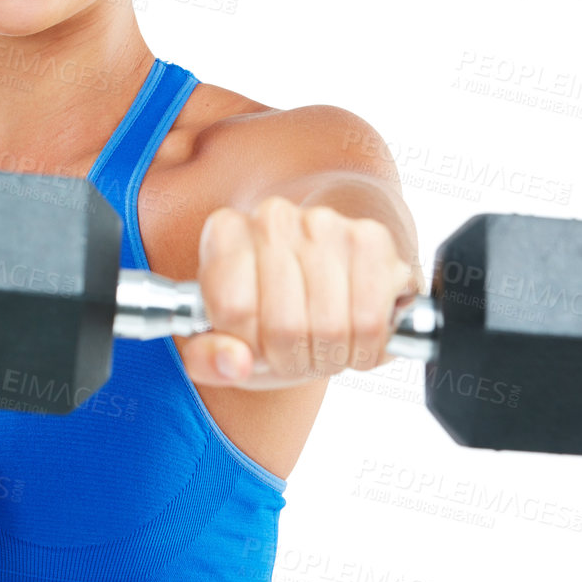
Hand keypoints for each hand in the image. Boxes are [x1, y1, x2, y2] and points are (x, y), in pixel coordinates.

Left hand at [183, 197, 419, 388]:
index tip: (256, 346)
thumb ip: (209, 359)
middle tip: (295, 355)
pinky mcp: (372, 240)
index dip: (249, 347)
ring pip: (330, 327)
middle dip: (293, 360)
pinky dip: (365, 349)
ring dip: (330, 358)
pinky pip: (370, 321)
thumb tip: (235, 363)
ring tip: (323, 348)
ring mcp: (324, 223)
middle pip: (284, 325)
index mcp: (225, 233)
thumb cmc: (266, 314)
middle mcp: (273, 217)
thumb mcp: (226, 342)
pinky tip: (354, 340)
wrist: (321, 281)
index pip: (232, 309)